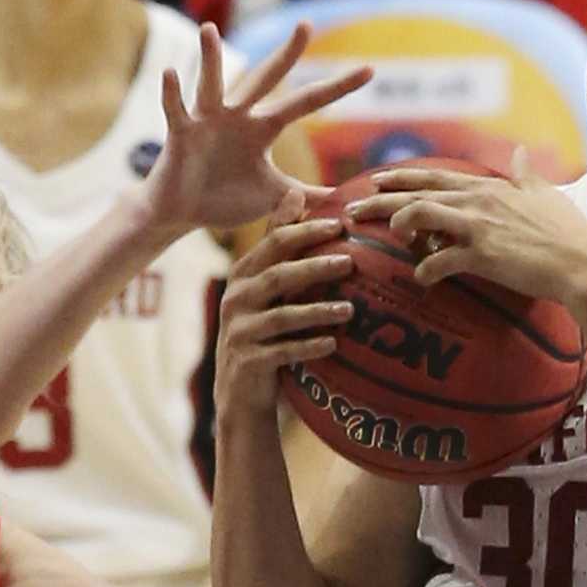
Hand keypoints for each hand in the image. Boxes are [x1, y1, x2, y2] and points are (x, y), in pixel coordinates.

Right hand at [144, 24, 371, 236]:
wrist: (183, 212)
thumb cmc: (225, 199)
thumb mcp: (274, 197)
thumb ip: (307, 197)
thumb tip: (343, 205)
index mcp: (263, 128)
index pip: (306, 103)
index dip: (336, 88)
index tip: (370, 70)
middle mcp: (239, 116)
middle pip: (266, 79)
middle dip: (286, 55)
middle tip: (307, 25)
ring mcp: (208, 121)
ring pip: (211, 84)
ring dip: (211, 59)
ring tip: (209, 30)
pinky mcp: (181, 134)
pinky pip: (176, 109)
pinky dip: (172, 92)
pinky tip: (171, 73)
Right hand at [213, 195, 354, 420]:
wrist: (239, 393)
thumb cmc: (262, 331)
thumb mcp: (265, 287)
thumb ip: (278, 244)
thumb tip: (295, 193)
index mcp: (243, 275)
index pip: (274, 244)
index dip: (306, 232)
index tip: (340, 224)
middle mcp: (236, 299)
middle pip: (278, 275)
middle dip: (314, 266)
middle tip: (350, 261)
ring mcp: (239, 332)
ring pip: (283, 316)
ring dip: (318, 311)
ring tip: (350, 310)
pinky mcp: (247, 362)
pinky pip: (283, 352)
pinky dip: (308, 347)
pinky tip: (333, 344)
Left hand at [348, 160, 586, 300]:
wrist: (583, 264)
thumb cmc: (567, 233)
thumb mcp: (546, 194)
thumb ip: (527, 173)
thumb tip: (520, 151)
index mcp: (488, 188)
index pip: (435, 178)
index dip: (403, 177)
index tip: (377, 179)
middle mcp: (478, 200)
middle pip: (418, 193)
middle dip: (381, 198)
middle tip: (351, 208)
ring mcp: (478, 226)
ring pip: (421, 215)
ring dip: (397, 223)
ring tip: (385, 235)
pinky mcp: (482, 255)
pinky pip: (441, 262)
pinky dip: (426, 271)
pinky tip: (421, 280)